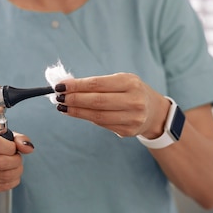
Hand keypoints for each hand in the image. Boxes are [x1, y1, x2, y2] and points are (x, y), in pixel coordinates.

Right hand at [0, 128, 34, 197]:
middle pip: (0, 162)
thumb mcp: (2, 137)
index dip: (10, 148)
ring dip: (16, 171)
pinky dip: (12, 181)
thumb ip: (18, 139)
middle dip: (16, 160)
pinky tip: (9, 175)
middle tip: (17, 158)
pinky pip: (3, 186)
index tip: (13, 148)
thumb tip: (28, 148)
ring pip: (4, 176)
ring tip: (15, 166)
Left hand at [54, 73, 169, 138]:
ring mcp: (132, 118)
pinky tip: (77, 113)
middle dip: (74, 100)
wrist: (153, 111)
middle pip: (97, 101)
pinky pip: (102, 125)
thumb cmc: (130, 91)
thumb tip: (66, 86)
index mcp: (130, 83)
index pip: (97, 84)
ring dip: (76, 112)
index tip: (60, 86)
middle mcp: (134, 101)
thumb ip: (96, 83)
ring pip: (97, 116)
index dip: (77, 86)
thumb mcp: (120, 81)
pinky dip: (87, 118)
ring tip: (63, 107)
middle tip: (58, 98)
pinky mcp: (128, 131)